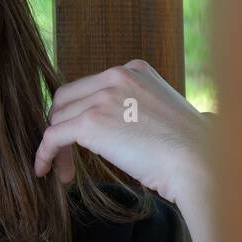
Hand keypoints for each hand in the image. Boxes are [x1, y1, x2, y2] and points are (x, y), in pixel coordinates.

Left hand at [34, 59, 210, 205]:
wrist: (199, 162)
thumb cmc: (190, 150)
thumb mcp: (163, 113)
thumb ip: (136, 108)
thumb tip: (117, 128)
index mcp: (134, 69)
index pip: (89, 87)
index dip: (79, 113)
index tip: (83, 139)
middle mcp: (117, 75)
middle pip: (67, 99)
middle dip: (62, 127)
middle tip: (67, 157)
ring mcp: (102, 97)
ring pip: (58, 119)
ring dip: (57, 147)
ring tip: (65, 172)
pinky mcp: (90, 122)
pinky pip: (52, 136)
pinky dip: (44, 153)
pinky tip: (43, 170)